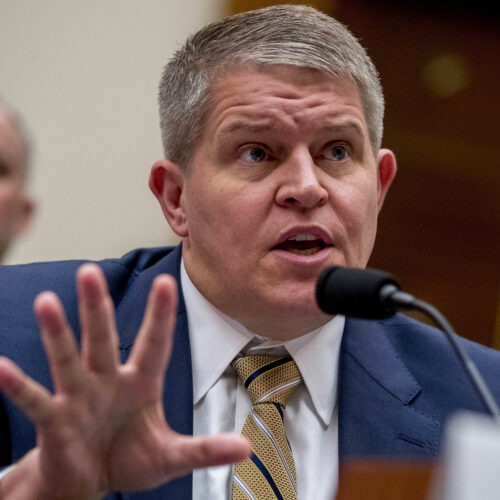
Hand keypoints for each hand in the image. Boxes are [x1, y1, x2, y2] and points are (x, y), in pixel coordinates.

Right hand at [0, 263, 249, 498]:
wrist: (92, 481)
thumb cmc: (131, 457)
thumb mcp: (172, 456)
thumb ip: (206, 449)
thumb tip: (247, 449)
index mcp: (141, 382)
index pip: (154, 343)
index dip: (159, 315)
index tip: (166, 280)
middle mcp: (108, 380)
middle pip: (103, 338)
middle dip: (98, 308)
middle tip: (89, 272)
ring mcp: (80, 397)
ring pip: (67, 358)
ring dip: (57, 333)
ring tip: (46, 301)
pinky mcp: (55, 420)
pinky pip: (35, 400)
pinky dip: (18, 385)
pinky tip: (0, 367)